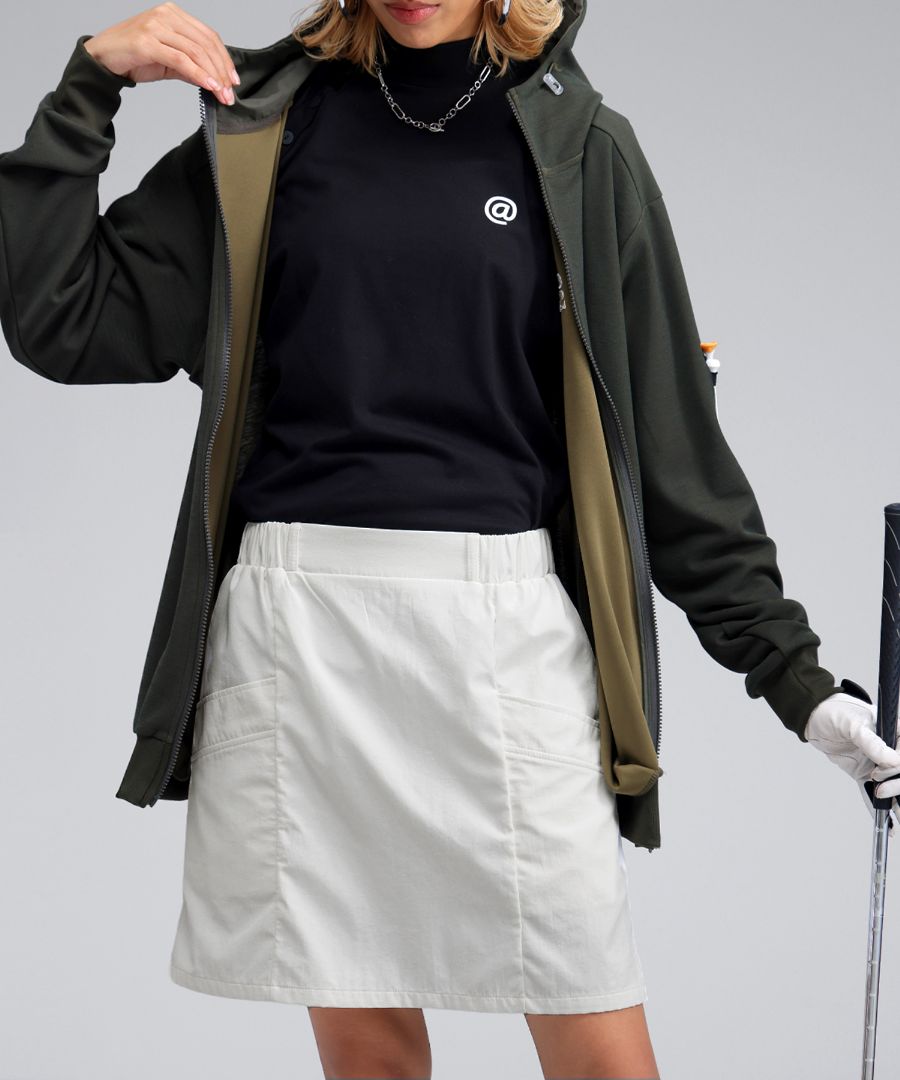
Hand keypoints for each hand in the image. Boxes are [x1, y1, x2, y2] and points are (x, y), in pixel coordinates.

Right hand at [82, 2, 238, 106]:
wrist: (102, 58)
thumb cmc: (133, 56)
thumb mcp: (168, 61)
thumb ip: (190, 66)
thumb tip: (213, 80)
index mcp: (173, 14)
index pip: (208, 36)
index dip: (224, 59)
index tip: (233, 79)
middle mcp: (166, 15)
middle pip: (205, 43)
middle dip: (222, 71)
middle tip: (230, 93)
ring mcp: (156, 26)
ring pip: (196, 51)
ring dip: (213, 76)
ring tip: (222, 94)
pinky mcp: (148, 42)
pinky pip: (181, 60)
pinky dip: (198, 74)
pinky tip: (209, 86)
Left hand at [805, 691, 899, 831]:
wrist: (814, 719)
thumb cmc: (834, 713)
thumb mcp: (851, 723)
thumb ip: (870, 741)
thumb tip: (890, 759)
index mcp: (893, 730)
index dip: (898, 762)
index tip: (890, 765)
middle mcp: (889, 748)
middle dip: (897, 782)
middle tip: (880, 785)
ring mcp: (879, 762)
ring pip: (893, 783)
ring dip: (896, 798)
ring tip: (891, 809)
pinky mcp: (866, 773)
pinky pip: (876, 791)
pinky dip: (880, 806)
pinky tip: (887, 821)